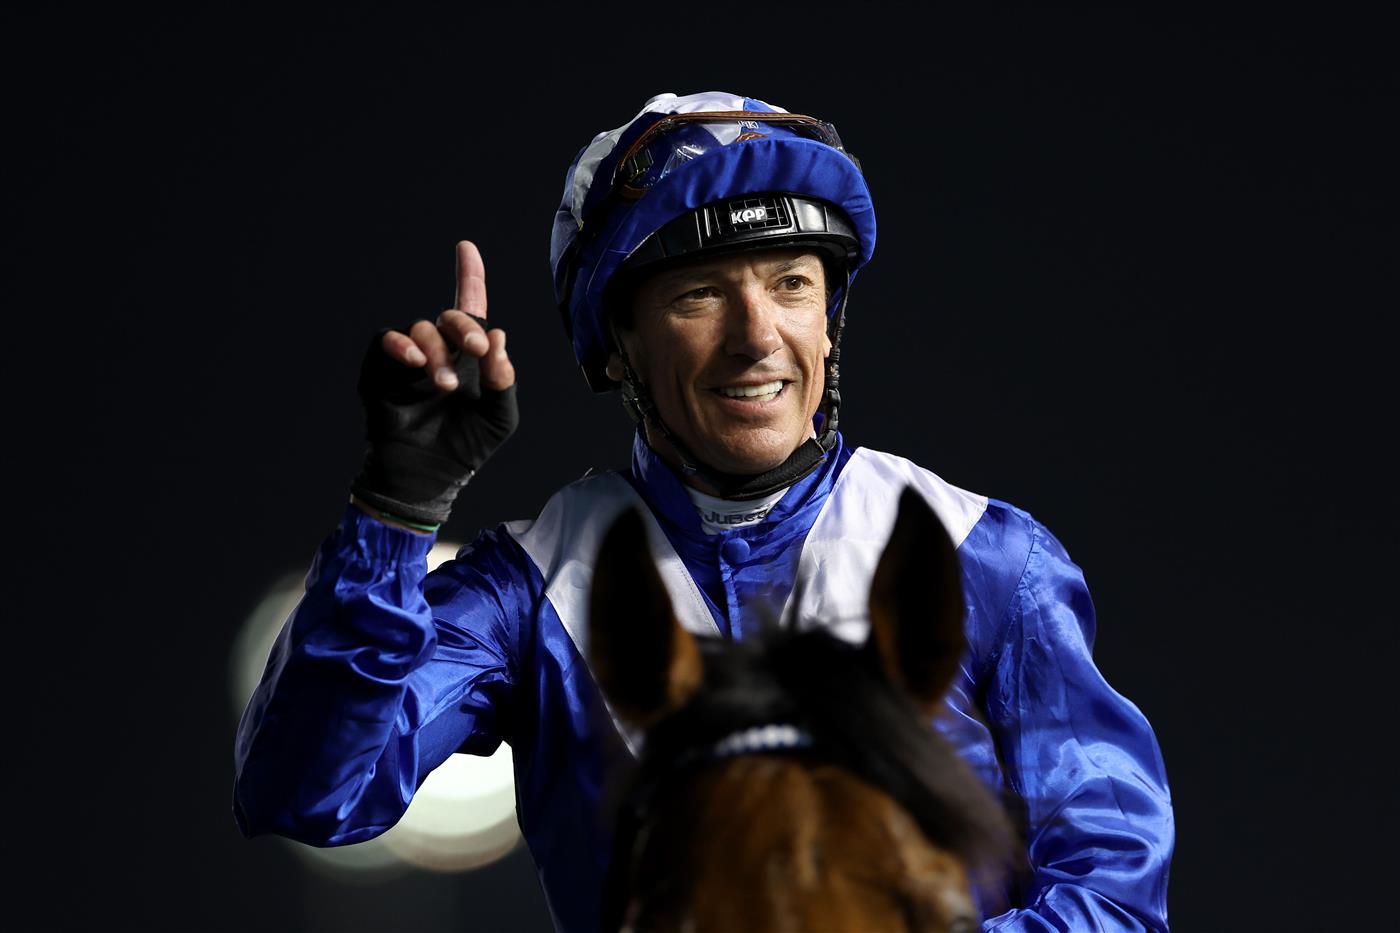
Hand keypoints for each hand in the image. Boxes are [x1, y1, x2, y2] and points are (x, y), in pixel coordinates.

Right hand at [349, 241, 519, 527]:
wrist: (429, 478)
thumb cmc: (467, 448)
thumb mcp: (500, 418)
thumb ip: (503, 379)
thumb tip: (499, 336)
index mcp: (470, 357)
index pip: (471, 308)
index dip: (469, 276)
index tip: (466, 247)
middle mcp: (441, 350)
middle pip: (451, 316)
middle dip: (465, 327)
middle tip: (476, 350)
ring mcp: (410, 360)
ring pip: (422, 330)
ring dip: (438, 352)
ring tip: (444, 384)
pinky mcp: (382, 371)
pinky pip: (387, 341)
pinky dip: (402, 345)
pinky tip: (416, 361)